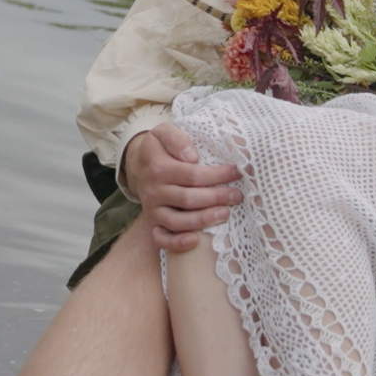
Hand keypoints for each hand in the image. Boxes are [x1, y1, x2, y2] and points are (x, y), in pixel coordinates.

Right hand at [123, 122, 243, 252]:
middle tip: (237, 196)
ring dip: (203, 220)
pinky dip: (176, 243)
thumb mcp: (163, 132)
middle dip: (216, 197)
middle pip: (188, 198)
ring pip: (177, 221)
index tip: (236, 172)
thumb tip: (192, 156)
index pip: (192, 174)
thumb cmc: (160, 148)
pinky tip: (194, 240)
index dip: (217, 175)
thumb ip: (176, 138)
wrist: (139, 165)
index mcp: (158, 167)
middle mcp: (154, 191)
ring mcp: (153, 209)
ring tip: (225, 213)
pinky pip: (161, 238)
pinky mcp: (153, 223)